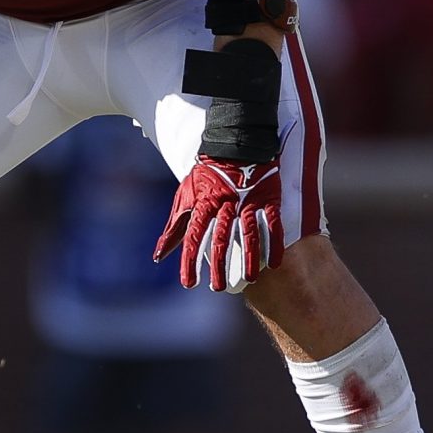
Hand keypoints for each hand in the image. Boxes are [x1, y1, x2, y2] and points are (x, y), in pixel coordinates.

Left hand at [154, 155, 283, 293]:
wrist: (235, 143)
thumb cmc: (206, 175)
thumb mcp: (185, 197)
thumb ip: (174, 227)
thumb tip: (158, 255)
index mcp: (203, 202)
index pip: (194, 236)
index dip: (190, 260)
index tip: (189, 283)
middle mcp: (225, 203)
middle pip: (221, 237)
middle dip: (219, 265)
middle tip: (218, 288)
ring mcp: (249, 200)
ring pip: (249, 232)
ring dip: (250, 257)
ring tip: (250, 280)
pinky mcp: (269, 196)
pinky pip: (273, 223)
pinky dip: (274, 243)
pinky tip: (274, 263)